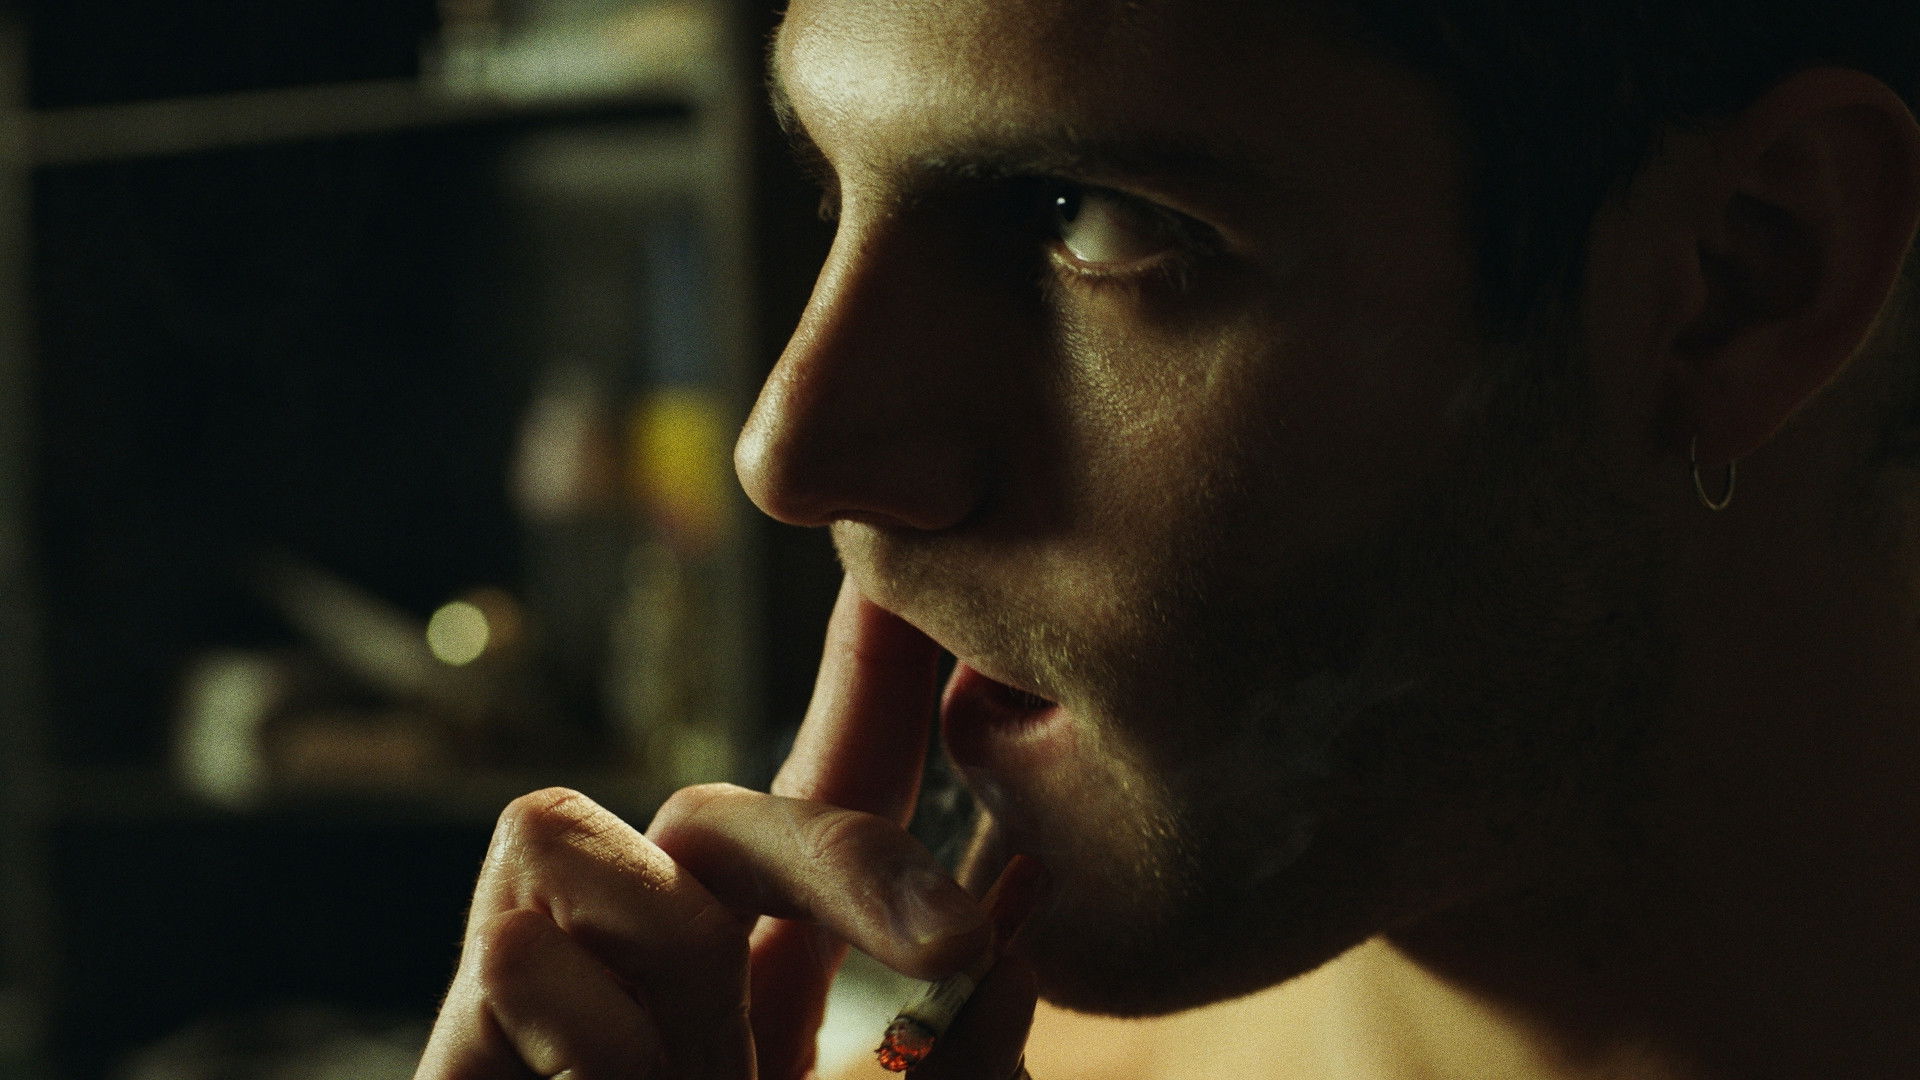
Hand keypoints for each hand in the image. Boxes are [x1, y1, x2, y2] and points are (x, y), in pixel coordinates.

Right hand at [415, 576, 1039, 1079]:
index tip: (912, 550)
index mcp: (784, 994)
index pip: (830, 801)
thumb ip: (959, 1061)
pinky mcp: (476, 1018)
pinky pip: (530, 922)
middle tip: (958, 940)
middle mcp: (679, 975)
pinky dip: (586, 1021)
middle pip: (743, 806)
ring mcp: (575, 991)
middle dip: (854, 853)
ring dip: (689, 978)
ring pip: (637, 850)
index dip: (872, 678)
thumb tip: (1010, 924)